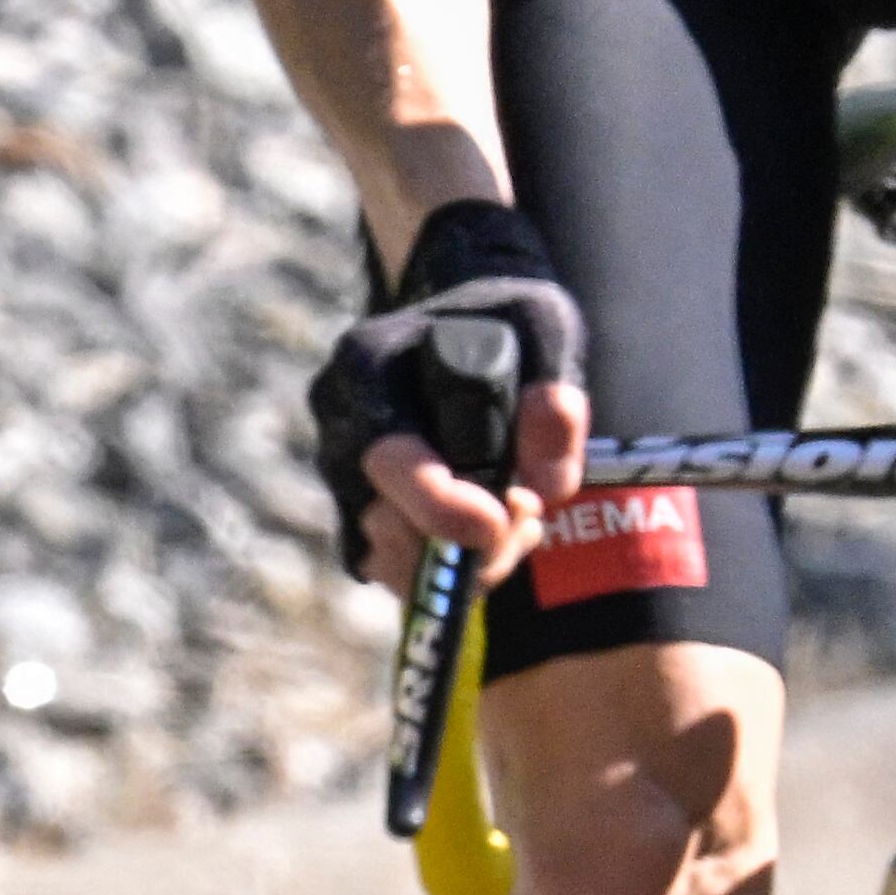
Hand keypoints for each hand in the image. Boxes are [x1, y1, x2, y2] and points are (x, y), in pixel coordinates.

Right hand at [308, 200, 591, 594]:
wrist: (466, 324)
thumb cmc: (505, 319)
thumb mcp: (546, 327)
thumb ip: (555, 391)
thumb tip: (545, 482)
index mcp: (369, 364)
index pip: (388, 458)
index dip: (445, 506)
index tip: (508, 514)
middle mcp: (340, 423)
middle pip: (383, 526)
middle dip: (464, 546)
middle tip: (527, 520)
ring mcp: (341, 473)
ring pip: (386, 558)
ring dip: (462, 564)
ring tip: (522, 522)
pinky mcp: (359, 511)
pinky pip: (391, 570)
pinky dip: (446, 574)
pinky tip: (499, 536)